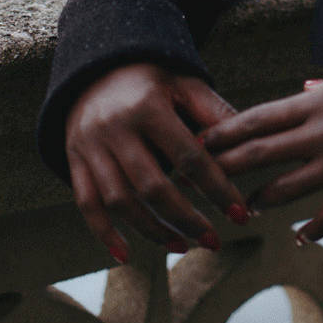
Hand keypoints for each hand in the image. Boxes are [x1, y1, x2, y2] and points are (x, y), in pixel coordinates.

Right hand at [64, 63, 250, 262]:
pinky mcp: (74, 160)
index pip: (189, 157)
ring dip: (152, 231)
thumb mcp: (185, 84)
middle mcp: (115, 127)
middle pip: (152, 186)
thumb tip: (249, 145)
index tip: (239, 215)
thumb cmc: (153, 79)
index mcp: (148, 106)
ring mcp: (90, 146)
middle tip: (213, 241)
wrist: (97, 66)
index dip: (217, 188)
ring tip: (182, 246)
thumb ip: (214, 113)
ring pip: (120, 201)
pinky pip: (87, 204)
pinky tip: (126, 256)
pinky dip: (103, 234)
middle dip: (186, 218)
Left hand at [200, 65, 322, 240]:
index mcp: (317, 103)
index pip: (258, 118)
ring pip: (285, 190)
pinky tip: (298, 237)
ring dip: (260, 200)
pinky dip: (309, 230)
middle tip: (199, 180)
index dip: (225, 131)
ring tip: (245, 208)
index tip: (200, 141)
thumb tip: (304, 85)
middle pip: (260, 153)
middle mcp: (320, 134)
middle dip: (226, 168)